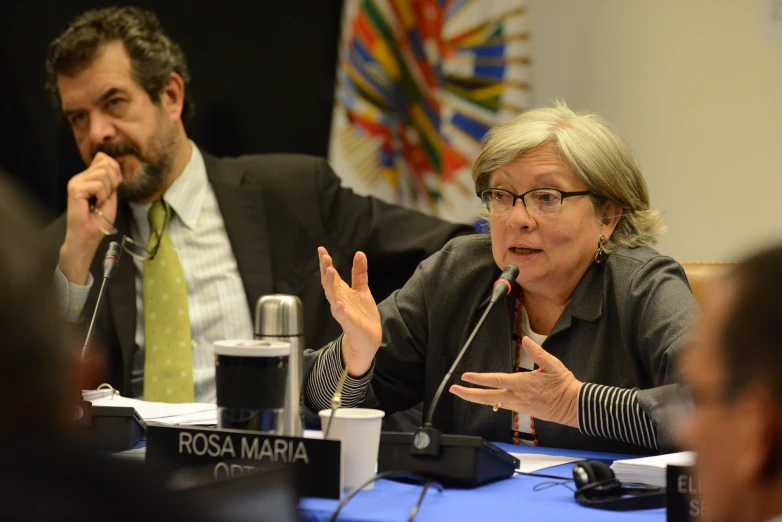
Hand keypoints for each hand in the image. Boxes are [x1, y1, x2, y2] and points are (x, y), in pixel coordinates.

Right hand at [59, 153, 122, 284]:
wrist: (88, 236)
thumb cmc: (99, 221)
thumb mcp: (110, 196)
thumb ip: (111, 181)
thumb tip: (113, 165)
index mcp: (87, 177)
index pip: (103, 158)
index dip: (115, 171)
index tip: (113, 188)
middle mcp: (79, 177)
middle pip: (106, 164)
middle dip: (113, 182)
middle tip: (105, 198)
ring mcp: (76, 182)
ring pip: (104, 173)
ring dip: (108, 191)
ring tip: (99, 202)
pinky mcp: (75, 189)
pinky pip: (99, 185)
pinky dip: (103, 196)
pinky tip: (95, 205)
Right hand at [318, 247, 380, 376]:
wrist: (368, 338)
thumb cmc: (362, 314)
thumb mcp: (362, 289)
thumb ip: (359, 272)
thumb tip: (359, 253)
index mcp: (341, 291)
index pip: (332, 275)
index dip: (326, 263)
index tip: (322, 250)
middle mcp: (339, 300)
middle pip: (329, 283)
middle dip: (326, 270)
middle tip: (325, 257)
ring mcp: (342, 311)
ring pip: (333, 296)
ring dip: (330, 284)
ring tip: (329, 271)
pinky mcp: (349, 323)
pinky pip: (342, 316)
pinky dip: (339, 309)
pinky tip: (338, 303)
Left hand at [449, 336, 582, 427]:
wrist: (574, 407)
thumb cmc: (564, 385)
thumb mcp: (553, 365)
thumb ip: (538, 352)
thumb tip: (526, 339)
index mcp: (523, 383)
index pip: (496, 381)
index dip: (479, 379)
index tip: (465, 377)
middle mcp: (517, 396)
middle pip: (487, 397)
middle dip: (468, 394)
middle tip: (454, 390)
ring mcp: (519, 405)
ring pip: (493, 403)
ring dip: (477, 398)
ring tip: (463, 393)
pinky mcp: (522, 410)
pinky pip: (502, 406)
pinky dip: (491, 402)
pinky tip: (485, 398)